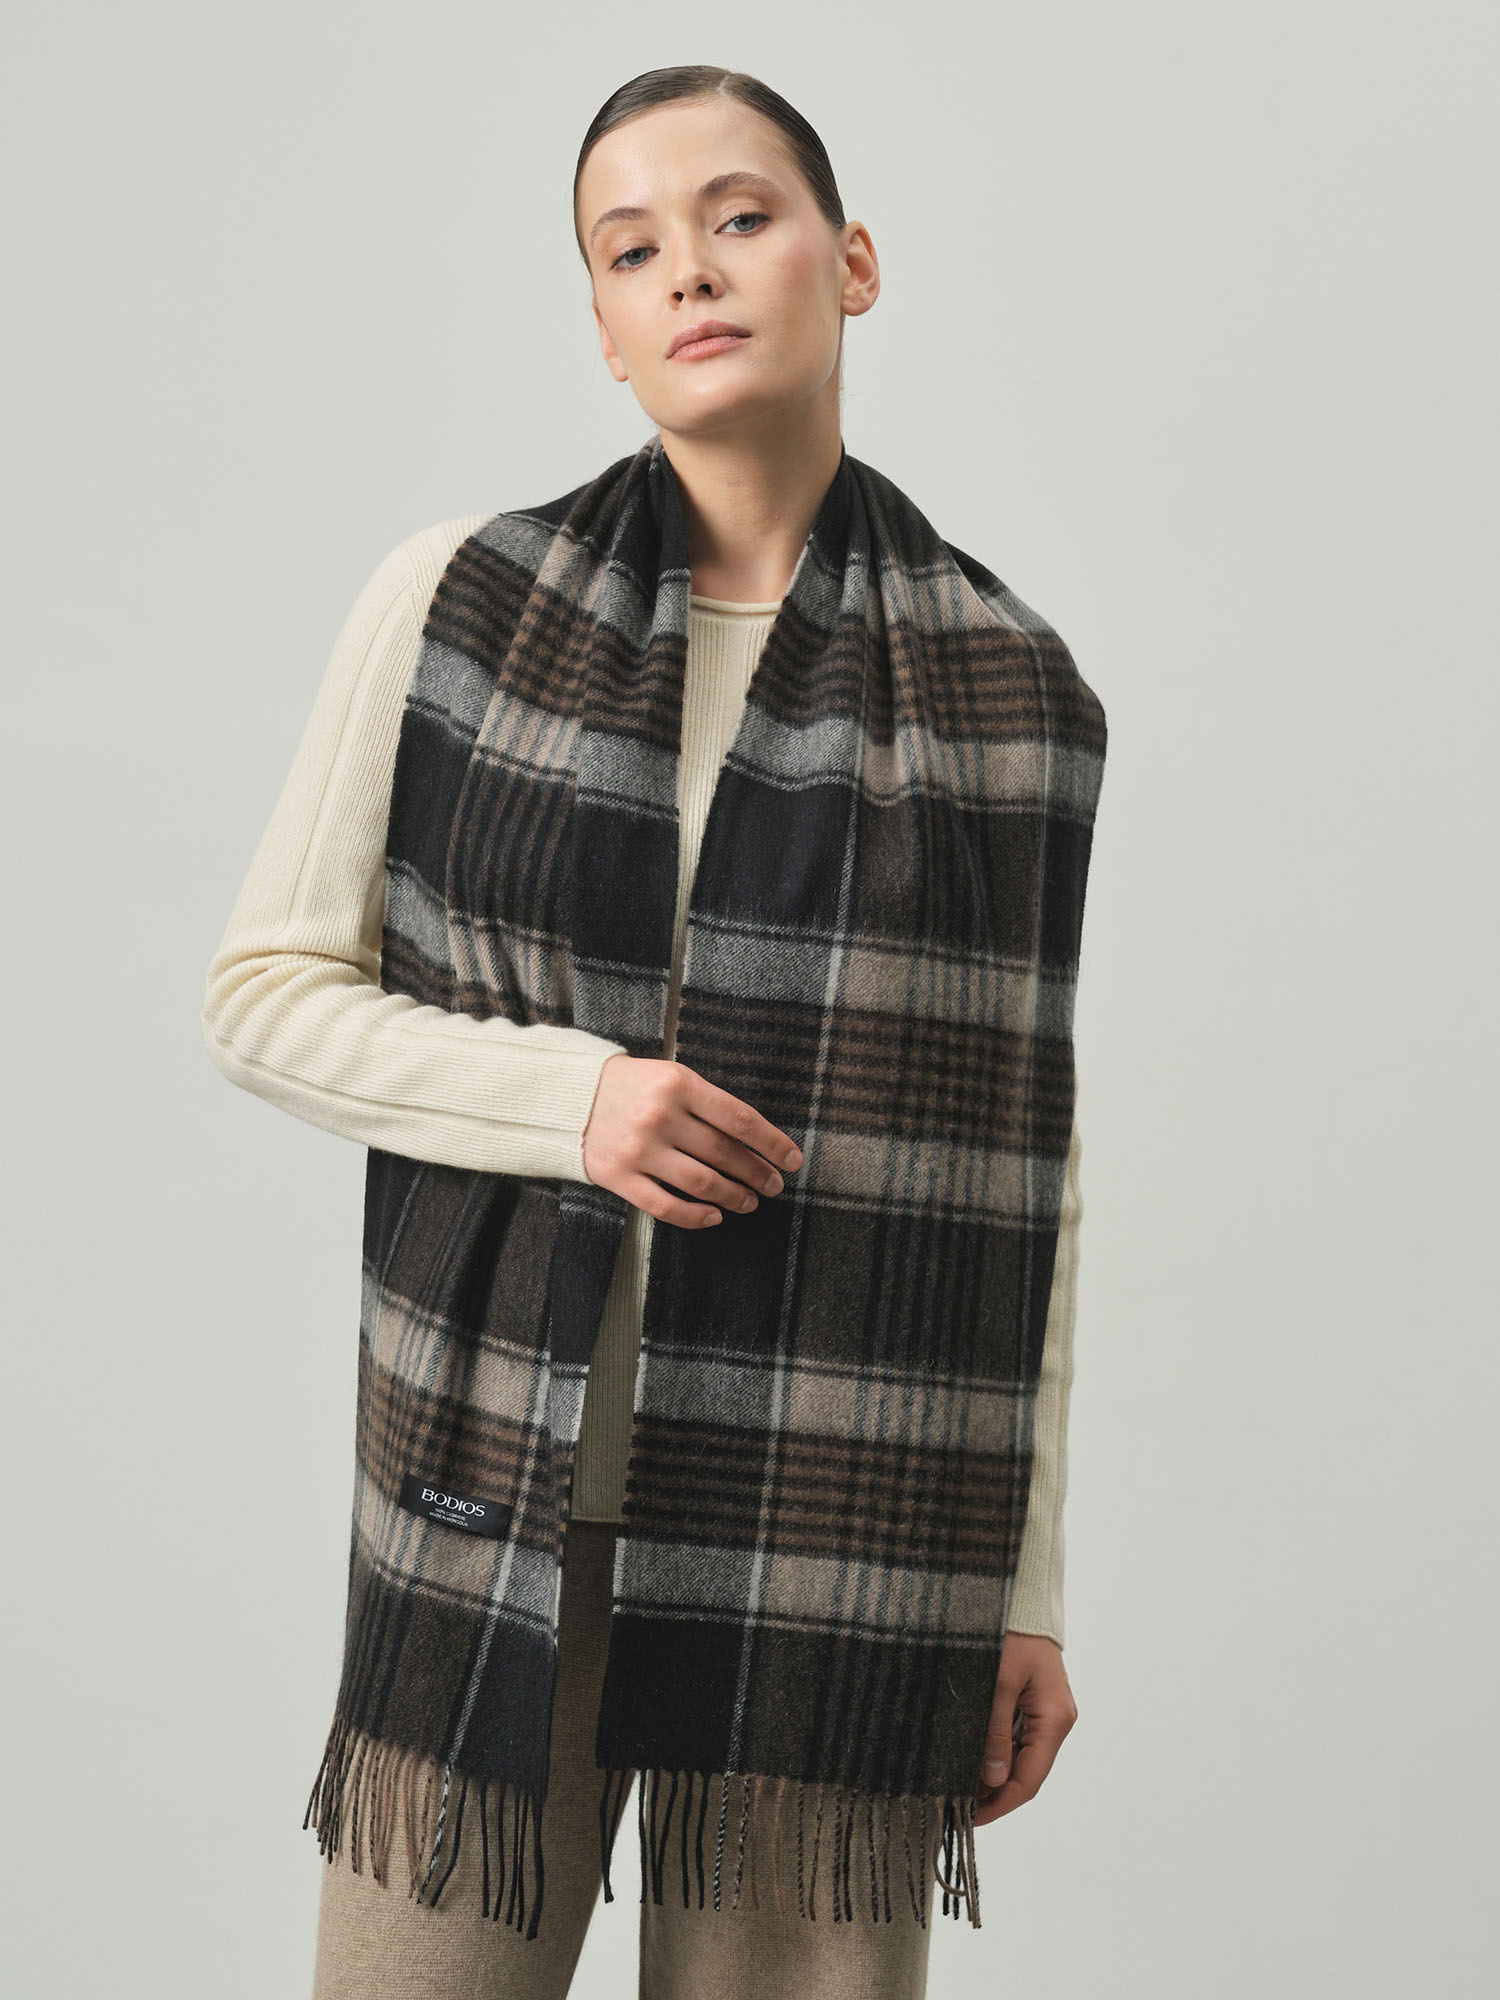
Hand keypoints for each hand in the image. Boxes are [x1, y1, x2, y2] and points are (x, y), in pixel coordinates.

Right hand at [581, 1053, 802, 1228]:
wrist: (570, 1097)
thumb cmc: (634, 1087)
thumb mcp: (672, 1078)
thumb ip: (709, 1104)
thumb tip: (757, 1141)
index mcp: (679, 1085)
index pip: (739, 1119)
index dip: (772, 1143)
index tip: (792, 1160)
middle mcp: (660, 1116)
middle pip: (724, 1153)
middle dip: (757, 1173)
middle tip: (774, 1186)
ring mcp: (638, 1149)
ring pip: (702, 1183)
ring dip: (734, 1197)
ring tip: (750, 1201)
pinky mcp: (618, 1176)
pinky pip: (666, 1206)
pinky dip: (696, 1216)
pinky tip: (714, 1216)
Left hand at [974, 1632, 1076, 1825]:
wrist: (1022, 1597)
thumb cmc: (1009, 1633)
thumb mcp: (996, 1683)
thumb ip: (995, 1733)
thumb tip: (994, 1781)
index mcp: (1055, 1719)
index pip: (1030, 1779)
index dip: (1001, 1804)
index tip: (970, 1818)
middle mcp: (1057, 1720)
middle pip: (1026, 1772)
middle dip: (993, 1793)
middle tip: (955, 1805)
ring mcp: (1048, 1712)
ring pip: (1021, 1757)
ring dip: (992, 1774)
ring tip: (956, 1785)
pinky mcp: (1035, 1702)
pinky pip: (1017, 1738)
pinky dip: (995, 1751)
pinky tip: (969, 1758)